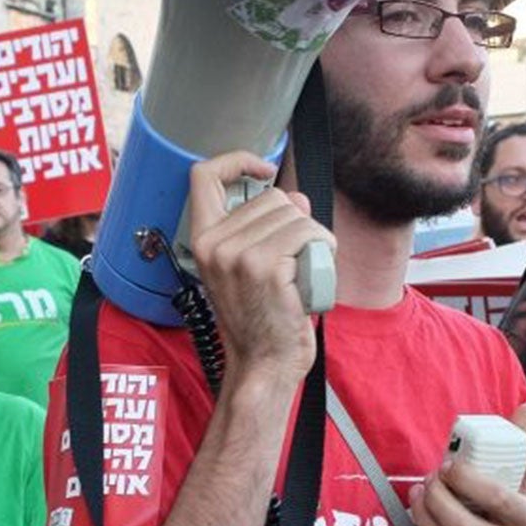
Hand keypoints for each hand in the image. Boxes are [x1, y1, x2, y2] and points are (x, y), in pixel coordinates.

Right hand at [186, 151, 333, 391]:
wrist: (264, 365)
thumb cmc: (261, 319)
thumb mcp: (250, 267)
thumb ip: (267, 227)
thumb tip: (294, 198)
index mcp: (203, 240)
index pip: (203, 176)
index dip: (236, 160)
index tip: (262, 170)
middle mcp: (214, 244)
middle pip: (271, 196)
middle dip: (296, 220)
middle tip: (295, 259)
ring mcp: (237, 255)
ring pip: (294, 214)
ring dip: (313, 237)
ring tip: (304, 269)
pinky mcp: (265, 266)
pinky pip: (308, 233)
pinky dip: (323, 247)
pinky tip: (315, 272)